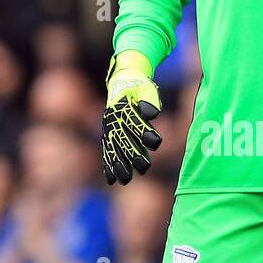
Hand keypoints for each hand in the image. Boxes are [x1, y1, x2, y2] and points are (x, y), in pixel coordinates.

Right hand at [101, 50, 161, 184]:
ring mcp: (108, 128)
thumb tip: (152, 113)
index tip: (156, 142)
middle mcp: (113, 119)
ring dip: (119, 165)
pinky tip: (112, 180)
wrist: (122, 81)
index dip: (145, 132)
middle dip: (133, 154)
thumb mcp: (145, 87)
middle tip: (144, 168)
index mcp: (123, 106)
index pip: (135, 121)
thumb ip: (149, 98)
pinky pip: (107, 152)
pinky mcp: (107, 135)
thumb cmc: (138, 85)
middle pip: (123, 139)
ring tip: (126, 180)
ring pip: (112, 149)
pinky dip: (109, 166)